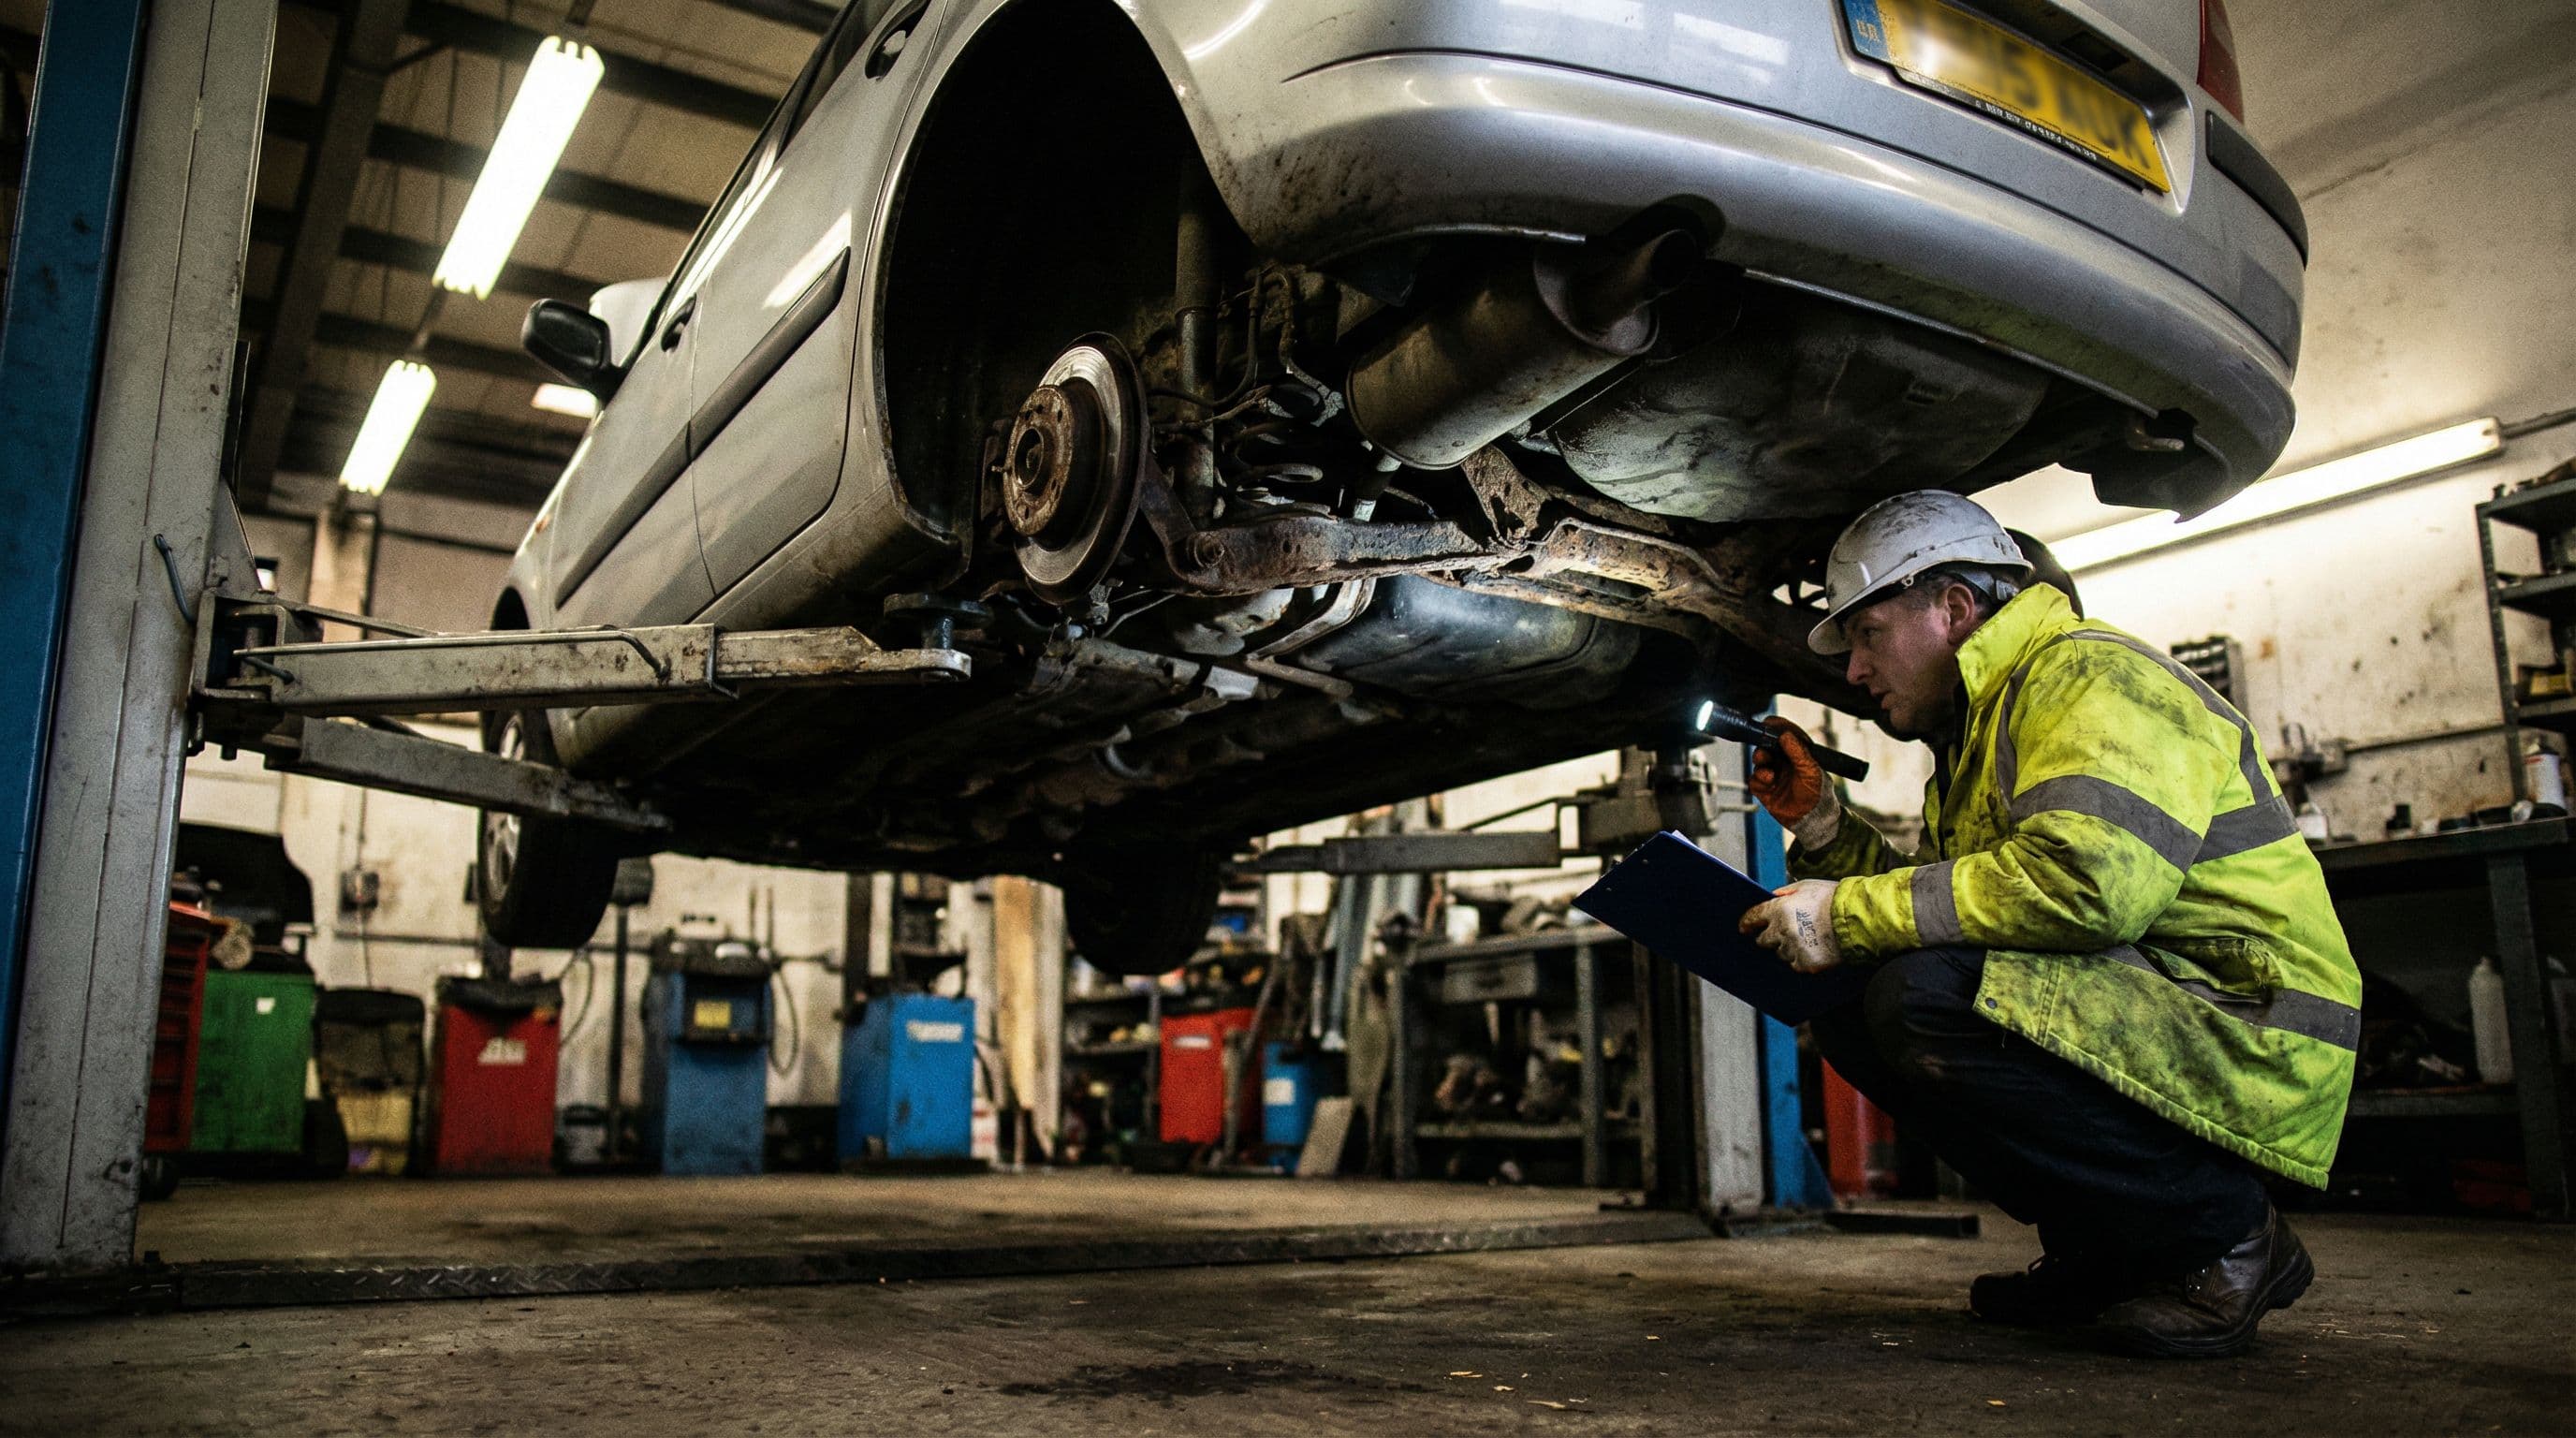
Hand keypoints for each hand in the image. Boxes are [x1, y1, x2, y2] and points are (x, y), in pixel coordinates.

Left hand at [1738, 879, 1842, 972]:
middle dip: (1770, 937)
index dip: (1747, 923)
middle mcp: (1783, 930)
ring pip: (1781, 954)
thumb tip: (1771, 898)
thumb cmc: (1834, 899)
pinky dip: (1802, 959)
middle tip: (1786, 932)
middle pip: (1763, 941)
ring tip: (1809, 938)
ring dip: (1788, 948)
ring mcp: (1794, 949)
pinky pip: (1796, 964)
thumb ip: (1785, 892)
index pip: (1753, 918)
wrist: (1859, 918)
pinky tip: (1816, 948)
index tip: (1745, 928)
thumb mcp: (1807, 886)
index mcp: (1780, 908)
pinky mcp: (1807, 964)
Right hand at [1748, 717, 1841, 848]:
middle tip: (1764, 754)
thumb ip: (1798, 752)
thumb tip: (1786, 735)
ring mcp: (1773, 774)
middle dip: (1763, 748)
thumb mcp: (1811, 770)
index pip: (1784, 734)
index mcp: (1797, 753)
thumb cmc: (1818, 794)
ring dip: (1761, 765)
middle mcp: (1783, 761)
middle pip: (1766, 745)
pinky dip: (1758, 780)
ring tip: (1769, 775)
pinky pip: (1753, 779)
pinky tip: (1769, 785)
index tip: (1768, 724)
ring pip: (1758, 761)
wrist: (1812, 820)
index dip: (1775, 727)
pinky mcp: (1764, 789)